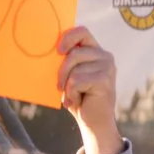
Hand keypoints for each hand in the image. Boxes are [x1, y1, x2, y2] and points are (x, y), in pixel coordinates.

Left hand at [56, 25, 120, 153]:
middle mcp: (105, 57)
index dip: (68, 37)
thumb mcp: (70, 75)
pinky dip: (72, 93)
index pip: (82, 32)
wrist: (94, 122)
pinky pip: (77, 81)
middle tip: (58, 86)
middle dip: (62, 70)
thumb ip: (66, 61)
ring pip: (75, 69)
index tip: (58, 50)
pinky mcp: (105, 81)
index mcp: (96, 51)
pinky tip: (78, 100)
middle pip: (75, 53)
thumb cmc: (79, 97)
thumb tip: (46, 51)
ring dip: (68, 85)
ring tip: (73, 95)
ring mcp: (107, 68)